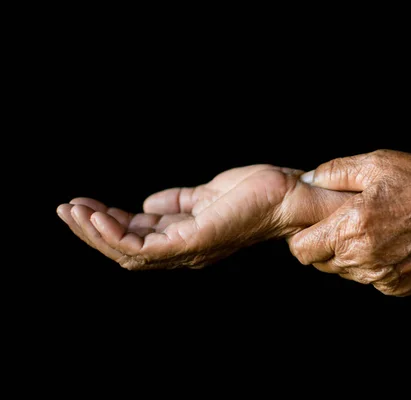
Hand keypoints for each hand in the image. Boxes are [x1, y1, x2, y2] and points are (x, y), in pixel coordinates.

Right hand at [57, 164, 349, 270]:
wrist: (286, 193)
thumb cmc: (253, 193)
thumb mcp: (205, 195)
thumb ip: (176, 202)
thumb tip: (145, 203)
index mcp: (184, 237)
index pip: (137, 238)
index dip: (107, 224)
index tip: (84, 205)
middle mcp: (183, 249)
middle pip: (126, 250)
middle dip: (92, 231)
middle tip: (65, 210)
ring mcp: (188, 249)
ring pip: (130, 252)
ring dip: (96, 233)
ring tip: (72, 212)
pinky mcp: (194, 242)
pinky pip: (147, 247)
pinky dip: (117, 234)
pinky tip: (98, 217)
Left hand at [288, 149, 410, 295]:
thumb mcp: (380, 163)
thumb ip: (336, 171)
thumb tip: (309, 179)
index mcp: (350, 227)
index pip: (301, 249)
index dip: (302, 236)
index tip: (314, 224)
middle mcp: (361, 259)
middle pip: (320, 262)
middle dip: (323, 244)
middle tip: (343, 222)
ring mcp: (379, 277)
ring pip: (343, 272)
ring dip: (347, 254)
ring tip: (371, 229)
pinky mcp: (395, 287)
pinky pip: (368, 278)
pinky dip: (370, 263)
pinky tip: (389, 242)